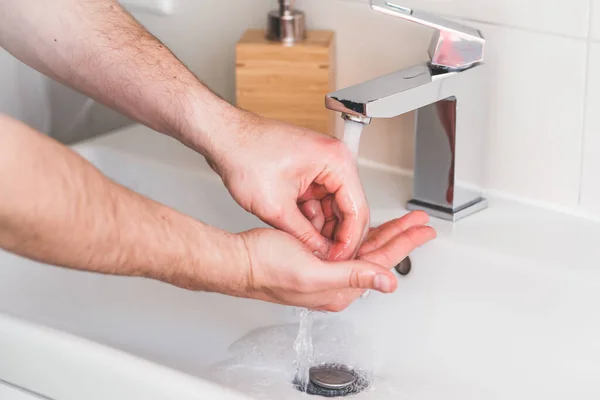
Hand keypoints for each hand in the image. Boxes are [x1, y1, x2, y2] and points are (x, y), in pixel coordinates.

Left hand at [206, 111, 368, 261]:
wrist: (223, 138)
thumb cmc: (244, 154)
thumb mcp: (275, 207)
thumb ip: (303, 236)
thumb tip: (319, 253)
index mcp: (335, 161)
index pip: (357, 209)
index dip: (348, 241)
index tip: (339, 260)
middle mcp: (333, 160)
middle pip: (348, 208)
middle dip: (335, 236)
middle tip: (325, 259)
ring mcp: (321, 165)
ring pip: (333, 207)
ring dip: (321, 228)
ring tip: (308, 247)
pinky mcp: (308, 171)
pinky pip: (318, 200)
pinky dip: (310, 218)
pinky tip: (299, 232)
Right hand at [237, 211, 435, 311]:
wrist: (239, 261)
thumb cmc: (266, 267)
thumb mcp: (313, 273)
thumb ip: (352, 276)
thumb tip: (387, 282)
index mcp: (339, 288)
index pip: (381, 263)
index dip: (404, 243)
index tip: (422, 231)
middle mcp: (336, 282)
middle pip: (377, 255)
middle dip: (400, 236)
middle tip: (420, 223)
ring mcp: (326, 271)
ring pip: (363, 248)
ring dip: (383, 232)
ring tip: (403, 221)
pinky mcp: (315, 259)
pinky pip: (345, 245)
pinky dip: (358, 231)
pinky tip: (366, 223)